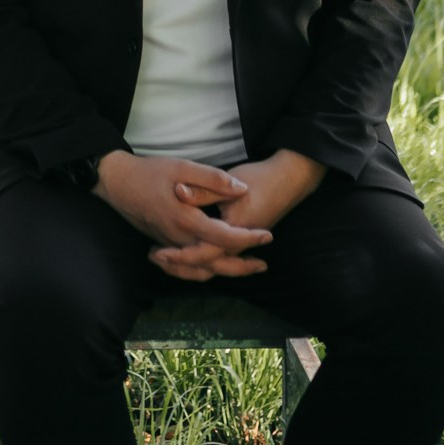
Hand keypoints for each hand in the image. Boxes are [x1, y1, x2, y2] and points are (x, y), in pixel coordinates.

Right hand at [93, 151, 271, 281]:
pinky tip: (213, 264)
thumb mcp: (183, 167)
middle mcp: (178, 238)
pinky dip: (203, 270)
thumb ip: (213, 179)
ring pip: (200, 269)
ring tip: (244, 268)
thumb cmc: (149, 172)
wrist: (116, 183)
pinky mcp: (162, 243)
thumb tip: (242, 190)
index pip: (225, 237)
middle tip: (262, 265)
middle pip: (215, 263)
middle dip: (241, 266)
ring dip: (223, 271)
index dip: (249, 238)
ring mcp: (169, 244)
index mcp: (186, 220)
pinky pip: (186, 266)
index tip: (267, 236)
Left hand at [150, 150, 325, 281]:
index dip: (178, 254)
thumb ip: (203, 189)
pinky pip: (219, 257)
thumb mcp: (230, 181)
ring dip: (189, 264)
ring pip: (213, 265)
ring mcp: (241, 244)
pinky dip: (201, 258)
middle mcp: (238, 244)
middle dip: (179, 266)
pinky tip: (186, 250)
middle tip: (154, 256)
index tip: (158, 251)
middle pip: (206, 266)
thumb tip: (178, 191)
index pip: (203, 253)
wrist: (289, 179)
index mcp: (233, 230)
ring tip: (165, 258)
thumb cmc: (259, 178)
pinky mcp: (241, 240)